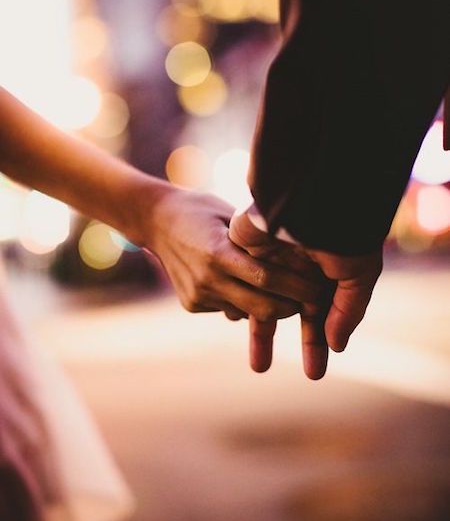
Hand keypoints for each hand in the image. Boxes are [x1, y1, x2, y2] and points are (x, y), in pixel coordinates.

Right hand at [141, 185, 323, 320]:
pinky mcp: (192, 305)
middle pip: (262, 306)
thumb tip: (301, 250)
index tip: (321, 287)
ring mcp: (198, 296)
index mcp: (217, 252)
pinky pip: (230, 310)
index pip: (267, 278)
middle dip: (293, 307)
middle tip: (315, 299)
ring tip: (292, 292)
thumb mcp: (230, 214)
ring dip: (272, 306)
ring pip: (247, 312)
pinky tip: (250, 285)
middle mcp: (207, 279)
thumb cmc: (200, 208)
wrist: (154, 220)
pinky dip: (246, 302)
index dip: (298, 287)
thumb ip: (257, 237)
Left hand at [229, 210, 381, 378]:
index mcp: (321, 270)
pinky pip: (237, 284)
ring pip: (256, 301)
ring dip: (257, 328)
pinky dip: (237, 300)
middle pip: (283, 311)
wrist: (308, 195)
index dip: (315, 342)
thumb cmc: (341, 232)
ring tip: (258, 365)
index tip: (314, 372)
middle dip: (273, 339)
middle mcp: (293, 265)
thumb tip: (336, 345)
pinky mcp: (241, 246)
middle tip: (265, 371)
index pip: (316, 313)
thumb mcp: (357, 274)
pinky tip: (238, 316)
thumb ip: (347, 310)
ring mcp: (267, 255)